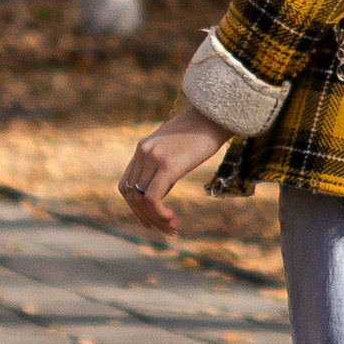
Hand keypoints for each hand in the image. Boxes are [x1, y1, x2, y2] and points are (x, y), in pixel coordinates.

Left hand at [118, 102, 234, 234]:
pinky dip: (159, 214)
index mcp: (143, 147)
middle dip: (145, 217)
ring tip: (172, 227)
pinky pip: (152, 198)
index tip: (151, 219)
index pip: (126, 185)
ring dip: (154, 219)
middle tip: (164, 229)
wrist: (216, 113)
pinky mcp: (167, 165)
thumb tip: (164, 181)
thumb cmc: (203, 129)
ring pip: (140, 199)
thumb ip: (164, 160)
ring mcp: (153, 158)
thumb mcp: (176, 144)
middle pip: (130, 195)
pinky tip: (173, 219)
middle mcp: (143, 152)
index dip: (135, 207)